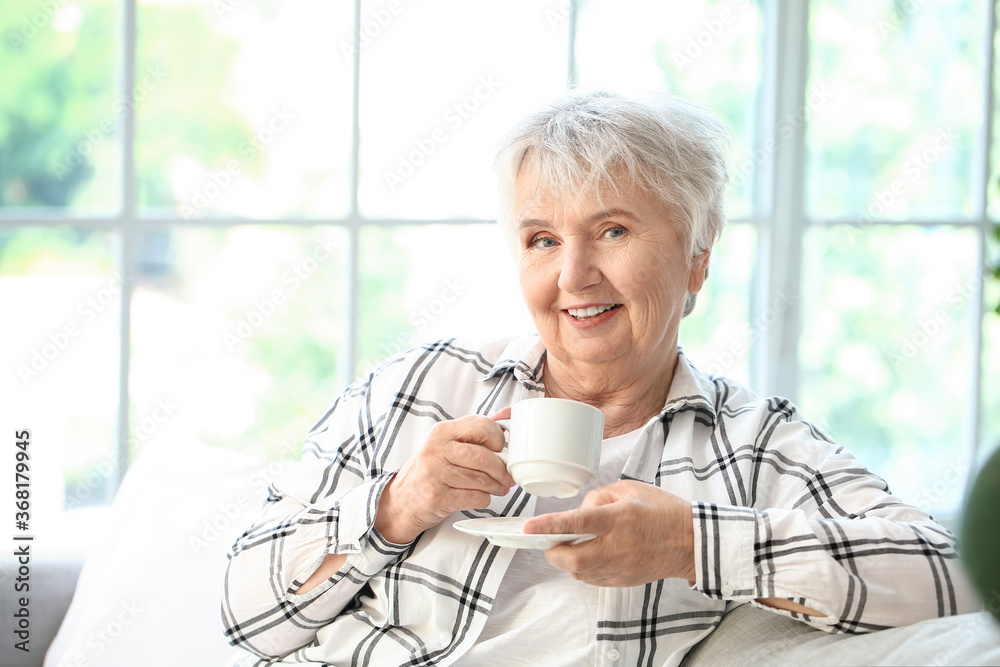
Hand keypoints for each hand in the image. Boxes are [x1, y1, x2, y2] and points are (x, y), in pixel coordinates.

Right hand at [375, 411, 514, 544]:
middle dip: (501, 469)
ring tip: (499, 488)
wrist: (404, 499)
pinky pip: (473, 497)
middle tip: (507, 476)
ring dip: (496, 486)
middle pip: (482, 457)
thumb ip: (476, 430)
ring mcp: (435, 474)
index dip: (498, 439)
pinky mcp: (437, 497)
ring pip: (480, 480)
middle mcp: (436, 449)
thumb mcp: (448, 443)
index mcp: (442, 432)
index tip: (502, 450)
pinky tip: (482, 496)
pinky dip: (484, 498)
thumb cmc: (431, 469)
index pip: (482, 426)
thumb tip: (506, 413)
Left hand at [522, 480, 695, 586]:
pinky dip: (583, 569)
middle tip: (548, 542)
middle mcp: (617, 546)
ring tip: (571, 546)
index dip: (549, 525)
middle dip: (552, 552)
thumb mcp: (629, 489)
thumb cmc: (662, 511)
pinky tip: (589, 555)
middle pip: (572, 558)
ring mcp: (620, 567)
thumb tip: (579, 511)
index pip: (576, 523)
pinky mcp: (623, 580)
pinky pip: (592, 579)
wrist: (691, 542)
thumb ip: (599, 497)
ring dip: (567, 560)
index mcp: (618, 519)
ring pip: (579, 572)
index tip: (528, 527)